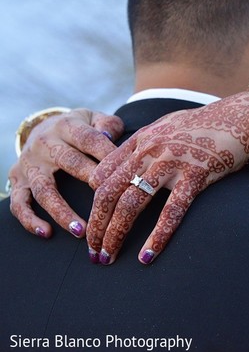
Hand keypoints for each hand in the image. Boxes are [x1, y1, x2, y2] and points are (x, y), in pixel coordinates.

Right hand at [9, 109, 123, 237]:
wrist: (43, 128)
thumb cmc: (79, 129)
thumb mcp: (93, 119)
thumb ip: (108, 125)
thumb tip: (113, 138)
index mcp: (66, 126)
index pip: (89, 139)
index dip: (107, 154)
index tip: (126, 172)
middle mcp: (45, 144)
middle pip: (68, 161)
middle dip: (89, 178)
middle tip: (108, 199)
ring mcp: (29, 164)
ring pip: (43, 189)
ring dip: (61, 211)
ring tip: (81, 230)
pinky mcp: (18, 181)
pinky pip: (19, 203)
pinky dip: (30, 219)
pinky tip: (46, 232)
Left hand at [87, 91, 248, 264]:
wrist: (240, 117)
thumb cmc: (205, 125)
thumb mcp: (166, 127)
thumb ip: (144, 145)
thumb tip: (125, 166)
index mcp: (141, 140)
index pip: (102, 175)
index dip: (93, 205)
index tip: (94, 226)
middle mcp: (150, 150)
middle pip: (109, 193)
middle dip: (96, 226)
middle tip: (93, 252)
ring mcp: (172, 162)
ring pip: (132, 203)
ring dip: (115, 234)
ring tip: (108, 258)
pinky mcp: (196, 175)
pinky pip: (172, 211)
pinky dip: (157, 236)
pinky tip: (147, 256)